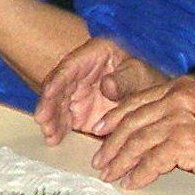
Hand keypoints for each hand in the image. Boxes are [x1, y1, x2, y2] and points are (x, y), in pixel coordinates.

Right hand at [33, 37, 165, 142]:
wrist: (152, 99)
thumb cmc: (146, 79)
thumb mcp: (138, 75)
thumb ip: (124, 80)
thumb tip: (106, 86)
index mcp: (92, 55)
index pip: (70, 67)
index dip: (58, 80)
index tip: (49, 93)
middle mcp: (78, 73)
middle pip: (58, 87)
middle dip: (49, 104)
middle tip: (43, 119)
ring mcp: (76, 93)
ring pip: (57, 105)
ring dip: (51, 119)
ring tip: (49, 134)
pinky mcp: (78, 112)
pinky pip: (64, 120)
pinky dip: (58, 130)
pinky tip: (53, 139)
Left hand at [88, 76, 194, 193]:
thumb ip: (177, 112)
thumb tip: (148, 128)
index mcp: (181, 87)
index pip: (137, 101)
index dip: (114, 117)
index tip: (99, 131)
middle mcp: (179, 99)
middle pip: (132, 122)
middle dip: (112, 143)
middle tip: (100, 160)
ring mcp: (181, 120)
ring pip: (138, 142)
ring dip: (121, 161)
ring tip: (110, 175)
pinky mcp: (186, 143)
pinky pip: (152, 161)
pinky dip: (139, 174)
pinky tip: (131, 183)